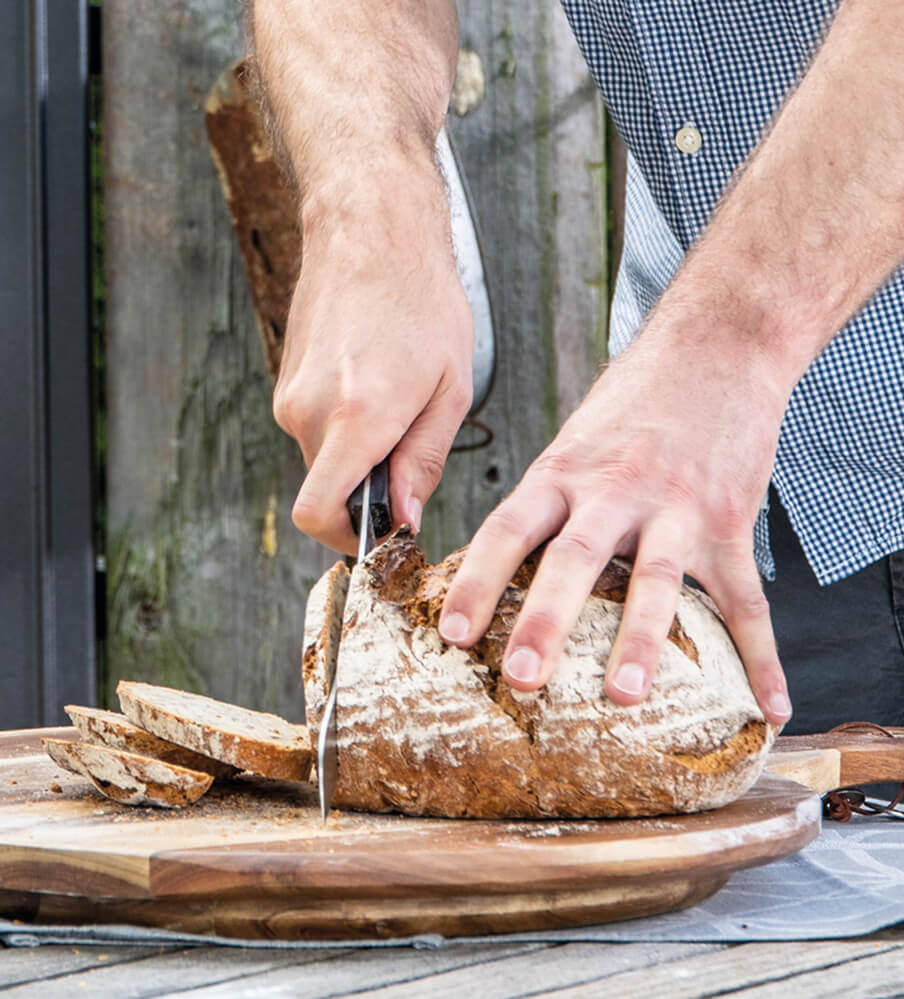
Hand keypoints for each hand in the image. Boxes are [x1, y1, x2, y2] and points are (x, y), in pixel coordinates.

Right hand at [274, 179, 473, 553]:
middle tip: (409, 449)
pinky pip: (314, 429)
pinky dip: (344, 428)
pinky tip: (373, 383)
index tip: (381, 533)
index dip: (348, 539)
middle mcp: (309, 412)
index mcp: (356, 417)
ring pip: (322, 459)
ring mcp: (289, 395)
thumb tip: (404, 517)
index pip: (318, 514)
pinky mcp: (285, 382)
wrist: (370, 229)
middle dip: (366, 490)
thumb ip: (423, 462)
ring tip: (396, 401)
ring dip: (357, 454)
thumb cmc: (421, 300)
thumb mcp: (449, 390)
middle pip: (327, 490)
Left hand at [437, 320, 793, 725]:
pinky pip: (747, 599)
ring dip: (641, 642)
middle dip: (547, 621)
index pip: (507, 530)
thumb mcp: (571, 442)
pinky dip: (761, 657)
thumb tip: (496, 564)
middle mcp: (615, 490)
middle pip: (574, 557)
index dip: (476, 583)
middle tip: (524, 677)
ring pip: (657, 580)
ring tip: (623, 695)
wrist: (715, 349)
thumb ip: (544, 501)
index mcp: (564, 472)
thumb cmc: (631, 404)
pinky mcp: (729, 523)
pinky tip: (768, 703)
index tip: (452, 634)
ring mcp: (677, 507)